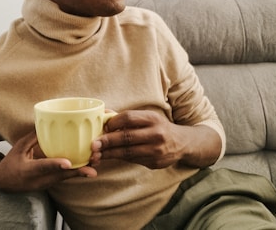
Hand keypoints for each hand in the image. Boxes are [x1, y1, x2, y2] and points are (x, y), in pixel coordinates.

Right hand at [0, 131, 96, 192]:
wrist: (3, 183)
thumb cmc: (10, 162)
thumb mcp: (18, 148)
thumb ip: (32, 137)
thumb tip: (46, 122)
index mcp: (28, 170)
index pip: (43, 167)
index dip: (56, 165)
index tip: (69, 163)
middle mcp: (38, 180)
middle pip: (60, 177)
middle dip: (78, 172)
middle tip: (93, 167)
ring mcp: (45, 184)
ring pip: (65, 178)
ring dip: (80, 172)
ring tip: (96, 163)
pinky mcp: (49, 183)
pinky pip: (64, 178)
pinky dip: (75, 172)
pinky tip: (88, 165)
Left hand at [90, 110, 220, 169]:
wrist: (182, 143)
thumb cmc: (159, 127)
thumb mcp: (147, 117)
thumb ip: (128, 117)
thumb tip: (104, 113)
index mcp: (152, 118)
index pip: (128, 117)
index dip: (113, 122)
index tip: (103, 126)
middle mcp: (156, 133)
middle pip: (126, 137)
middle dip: (107, 141)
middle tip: (93, 145)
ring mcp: (156, 150)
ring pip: (128, 152)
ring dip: (110, 154)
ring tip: (96, 155)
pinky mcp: (155, 163)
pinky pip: (133, 160)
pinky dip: (119, 159)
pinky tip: (109, 158)